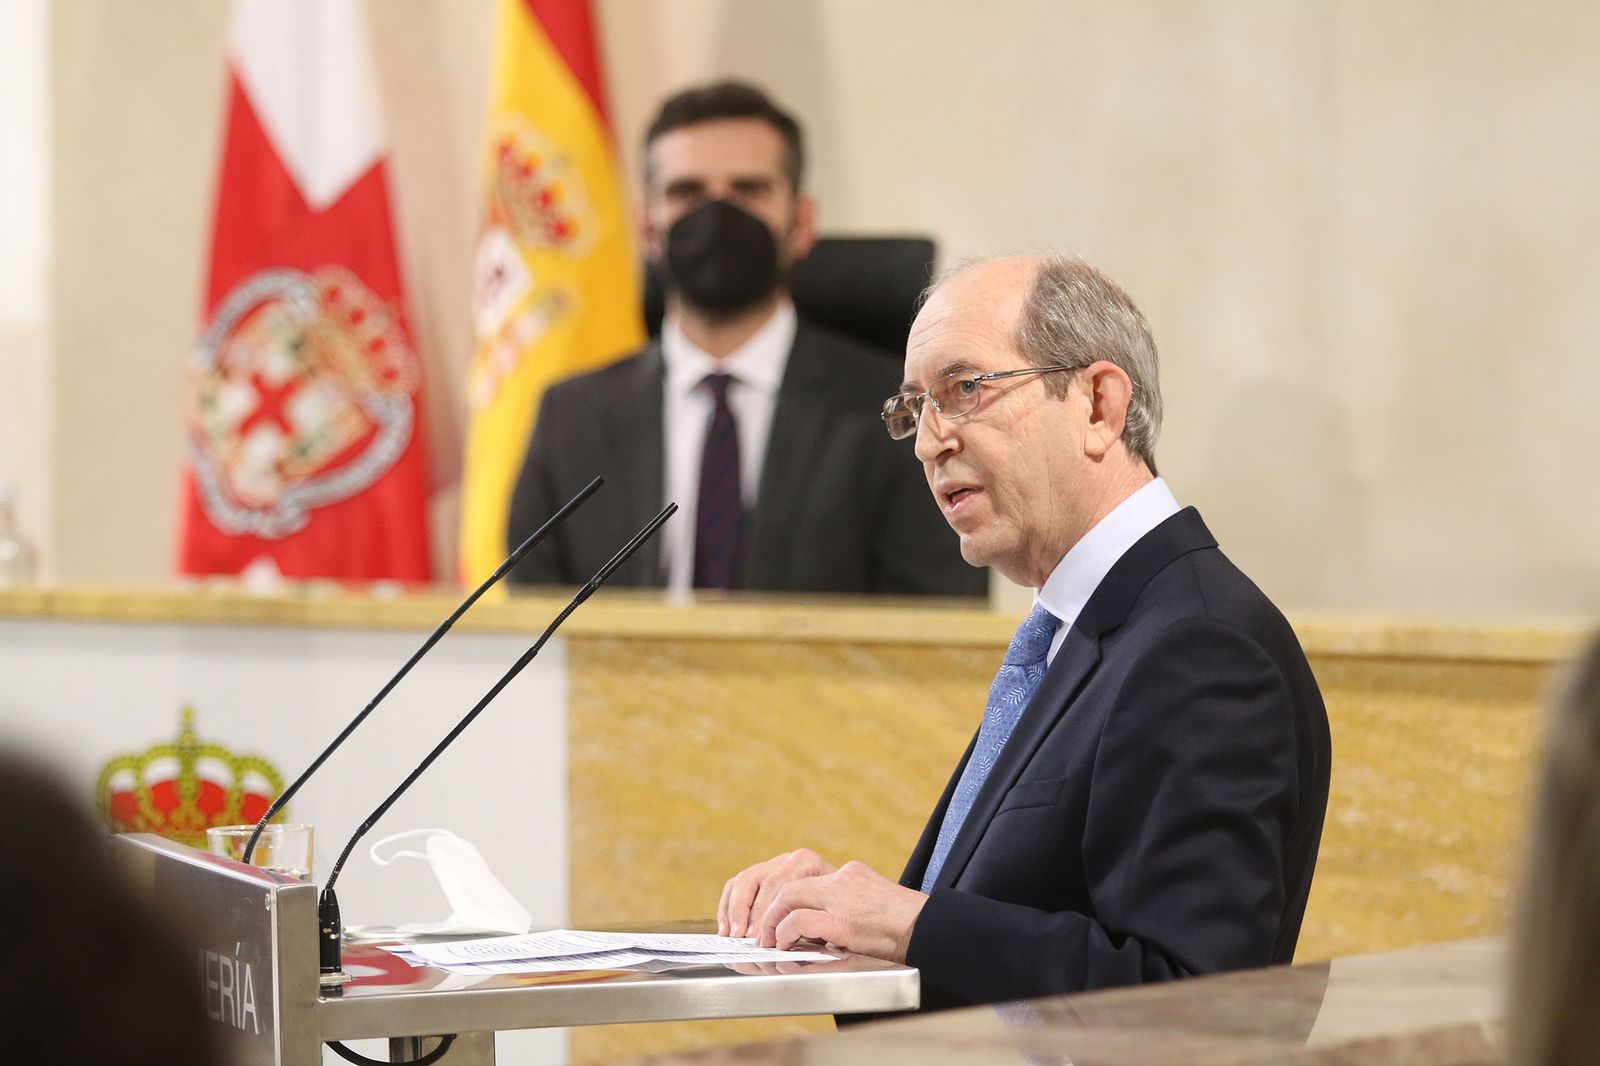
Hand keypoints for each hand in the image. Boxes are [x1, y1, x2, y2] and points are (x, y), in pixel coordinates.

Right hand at [718, 848, 835, 936]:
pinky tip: (726, 930)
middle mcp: (787, 860)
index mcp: (807, 863)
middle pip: (755, 880)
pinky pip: (735, 886)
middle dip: (746, 912)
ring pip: (741, 882)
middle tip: (743, 938)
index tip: (760, 938)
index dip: (764, 913)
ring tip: (732, 936)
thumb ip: (810, 925)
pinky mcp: (759, 877)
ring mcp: (772, 866)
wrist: (849, 904)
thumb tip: (783, 939)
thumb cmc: (841, 913)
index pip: (777, 885)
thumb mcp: (833, 917)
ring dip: (733, 911)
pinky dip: (728, 908)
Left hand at [755, 860, 927, 964]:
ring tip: (768, 941)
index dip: (786, 900)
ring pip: (788, 897)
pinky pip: (800, 922)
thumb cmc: (908, 926)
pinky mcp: (842, 920)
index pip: (806, 880)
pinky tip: (784, 946)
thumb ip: (849, 908)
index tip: (777, 917)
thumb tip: (825, 930)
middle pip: (790, 884)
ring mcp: (841, 897)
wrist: (931, 929)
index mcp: (850, 873)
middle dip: (770, 908)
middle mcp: (842, 878)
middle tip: (762, 931)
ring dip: (772, 921)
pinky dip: (786, 933)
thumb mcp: (874, 905)